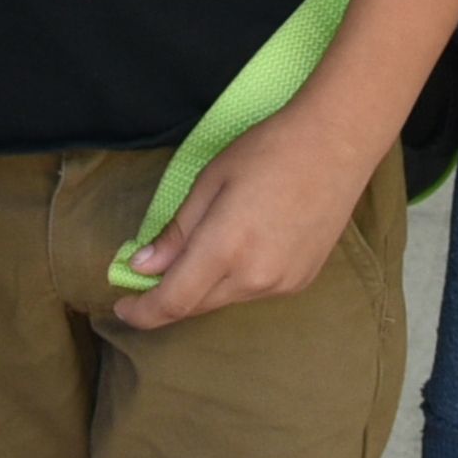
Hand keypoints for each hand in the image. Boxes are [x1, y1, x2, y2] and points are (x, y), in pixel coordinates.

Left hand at [112, 93, 389, 329]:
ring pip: (225, 300)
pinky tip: (237, 249)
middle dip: (167, 297)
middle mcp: (255, 278)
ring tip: (197, 251)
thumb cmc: (266, 151)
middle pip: (196, 306)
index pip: (173, 301)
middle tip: (148, 274)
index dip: (142, 311)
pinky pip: (253, 291)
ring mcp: (282, 284)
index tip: (121, 306)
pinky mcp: (301, 282)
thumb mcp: (209, 182)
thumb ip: (177, 232)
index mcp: (225, 249)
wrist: (336, 146)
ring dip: (202, 287)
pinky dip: (233, 280)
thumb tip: (143, 266)